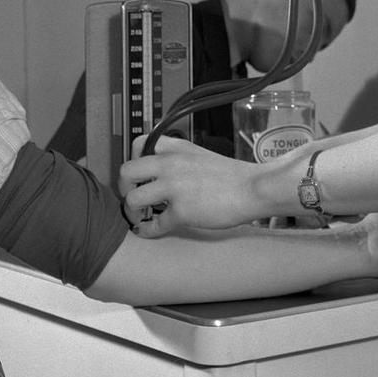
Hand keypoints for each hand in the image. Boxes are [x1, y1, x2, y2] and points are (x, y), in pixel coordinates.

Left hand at [120, 135, 258, 236]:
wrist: (253, 189)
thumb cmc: (231, 175)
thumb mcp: (199, 154)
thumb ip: (177, 158)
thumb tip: (158, 171)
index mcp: (175, 148)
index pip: (138, 144)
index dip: (133, 160)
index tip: (139, 174)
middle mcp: (170, 164)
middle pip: (126, 172)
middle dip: (124, 188)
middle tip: (132, 197)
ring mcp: (174, 188)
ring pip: (133, 200)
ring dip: (132, 212)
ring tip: (139, 217)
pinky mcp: (181, 212)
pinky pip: (153, 225)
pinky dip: (148, 231)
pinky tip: (149, 232)